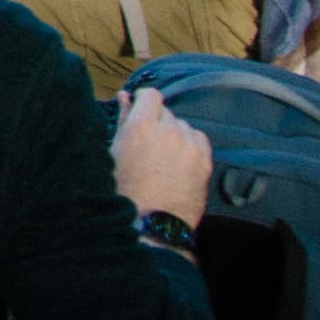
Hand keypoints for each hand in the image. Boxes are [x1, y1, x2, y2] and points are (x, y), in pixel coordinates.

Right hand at [112, 89, 211, 228]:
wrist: (150, 224)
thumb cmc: (126, 191)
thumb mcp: (116, 151)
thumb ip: (123, 119)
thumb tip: (125, 97)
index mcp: (140, 127)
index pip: (151, 95)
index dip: (145, 101)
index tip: (142, 109)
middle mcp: (167, 131)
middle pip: (166, 112)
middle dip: (157, 123)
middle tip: (149, 145)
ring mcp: (188, 146)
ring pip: (183, 126)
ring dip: (174, 135)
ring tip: (164, 158)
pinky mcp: (204, 160)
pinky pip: (199, 139)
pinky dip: (190, 145)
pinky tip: (179, 162)